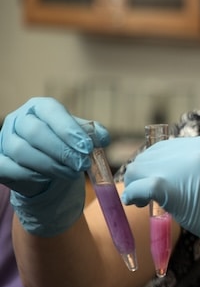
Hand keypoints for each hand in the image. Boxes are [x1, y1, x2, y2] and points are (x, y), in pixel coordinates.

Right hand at [0, 97, 109, 236]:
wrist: (46, 170)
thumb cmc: (64, 147)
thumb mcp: (80, 137)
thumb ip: (92, 135)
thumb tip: (102, 138)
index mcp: (40, 108)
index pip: (51, 110)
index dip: (68, 129)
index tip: (87, 147)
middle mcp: (19, 119)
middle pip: (35, 131)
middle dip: (62, 151)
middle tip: (82, 165)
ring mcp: (5, 139)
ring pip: (22, 151)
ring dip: (51, 165)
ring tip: (72, 174)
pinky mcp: (0, 161)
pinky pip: (10, 168)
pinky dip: (31, 175)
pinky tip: (48, 179)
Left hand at [121, 135, 199, 270]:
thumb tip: (178, 180)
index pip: (167, 147)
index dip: (156, 166)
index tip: (152, 182)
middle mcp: (195, 148)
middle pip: (150, 156)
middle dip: (142, 175)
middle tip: (142, 196)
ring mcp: (184, 166)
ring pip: (141, 168)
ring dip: (137, 185)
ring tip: (142, 201)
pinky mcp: (175, 187)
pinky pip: (141, 186)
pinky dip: (133, 194)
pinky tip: (135, 203)